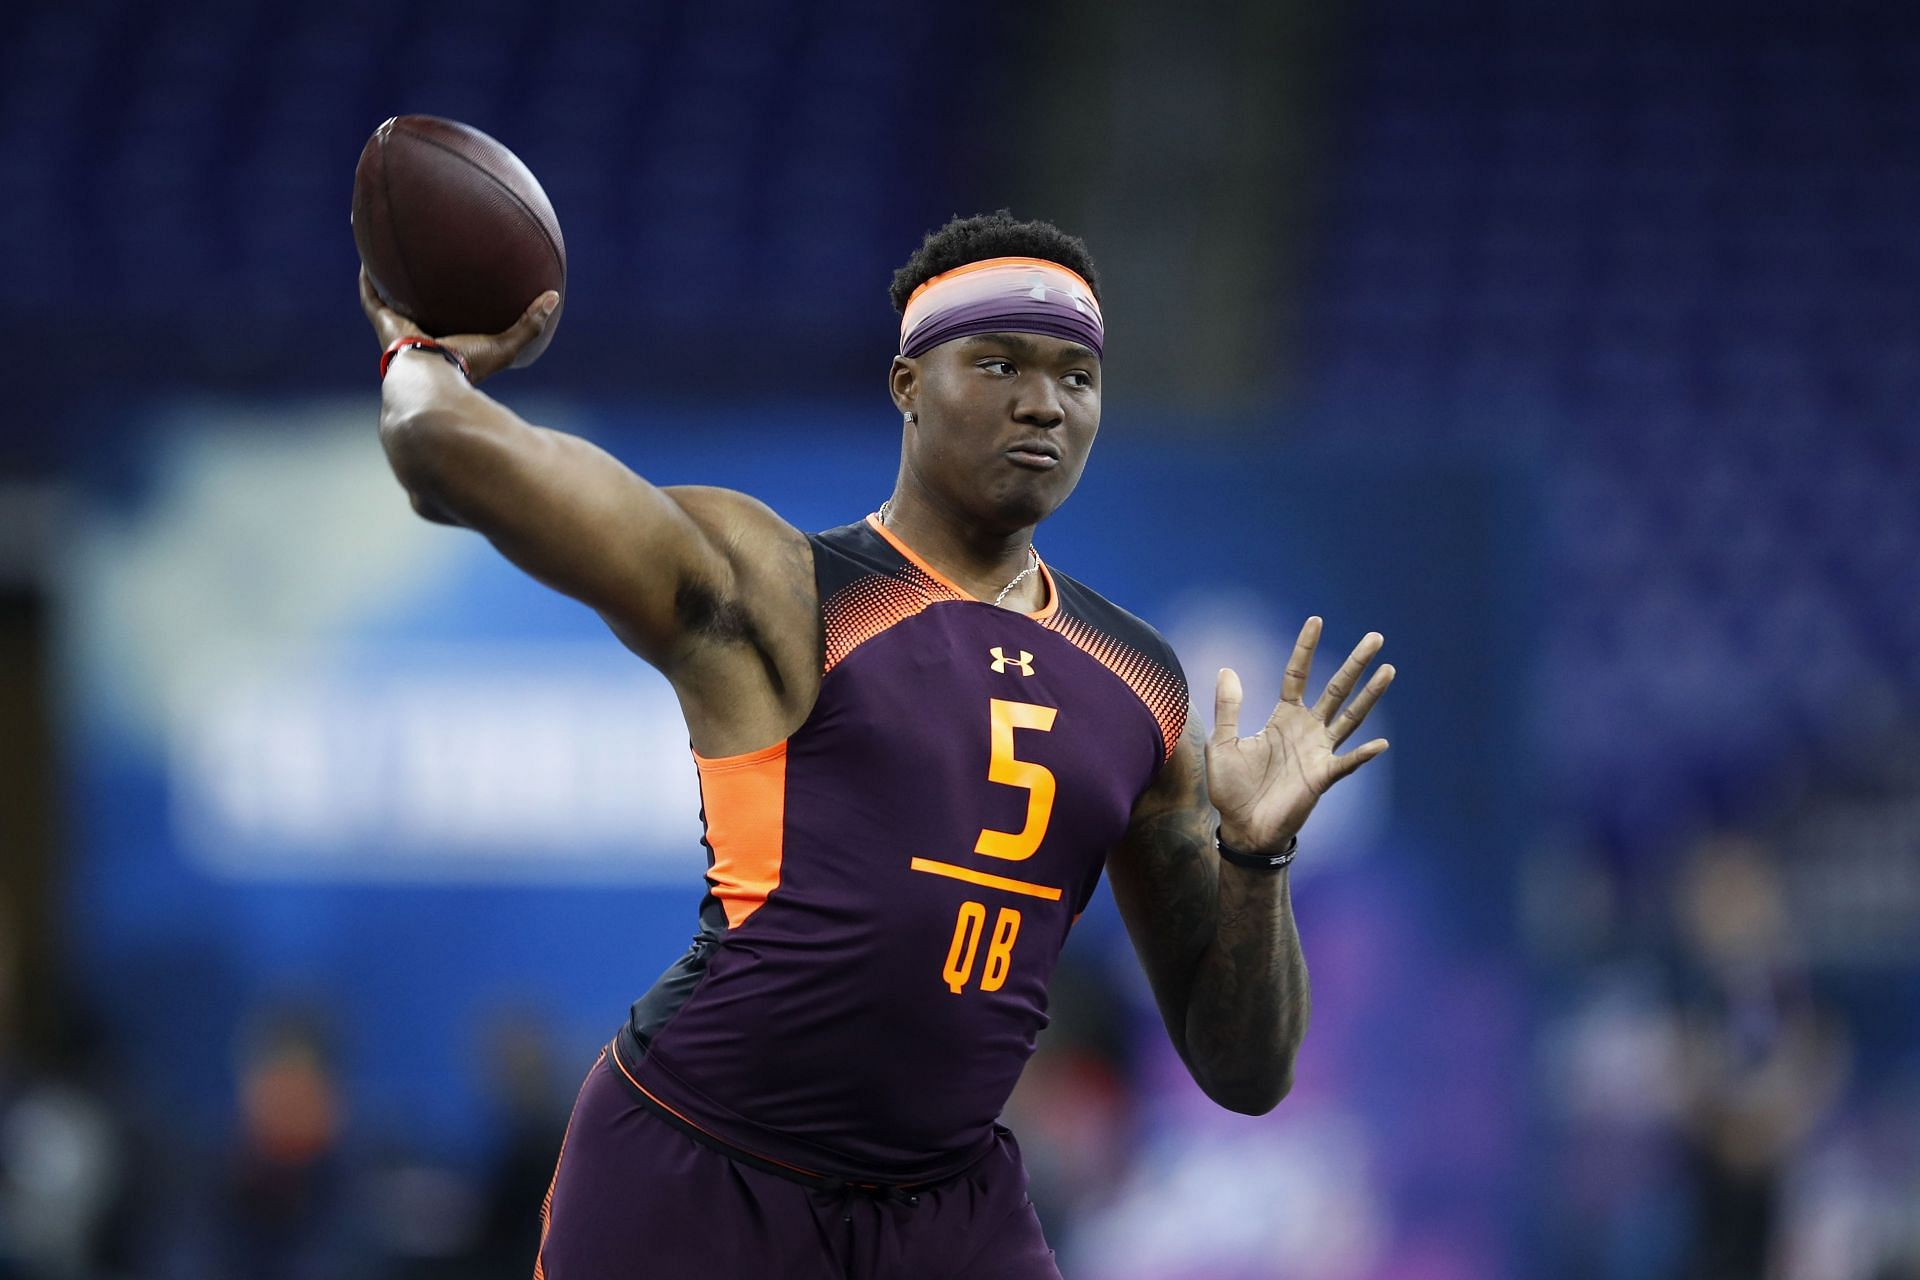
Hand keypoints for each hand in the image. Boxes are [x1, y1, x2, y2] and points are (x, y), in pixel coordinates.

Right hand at [359, 268, 558, 384]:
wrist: (433, 377)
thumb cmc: (469, 366)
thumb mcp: (506, 344)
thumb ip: (530, 323)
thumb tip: (554, 296)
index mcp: (447, 341)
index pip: (449, 317)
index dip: (454, 300)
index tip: (462, 280)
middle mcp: (421, 334)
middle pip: (418, 304)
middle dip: (418, 284)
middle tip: (424, 257)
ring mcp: (398, 328)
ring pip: (390, 297)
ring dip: (388, 275)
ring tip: (388, 247)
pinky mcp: (382, 321)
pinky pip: (371, 294)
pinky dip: (367, 276)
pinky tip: (368, 252)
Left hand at [1207, 617, 1393, 853]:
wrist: (1242, 829)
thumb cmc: (1232, 789)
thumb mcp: (1223, 743)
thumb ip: (1228, 708)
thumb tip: (1228, 669)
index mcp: (1283, 717)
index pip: (1298, 675)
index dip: (1306, 649)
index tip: (1316, 621)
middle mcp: (1307, 729)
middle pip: (1336, 689)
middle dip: (1355, 663)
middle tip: (1375, 637)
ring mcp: (1319, 752)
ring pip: (1351, 717)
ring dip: (1370, 695)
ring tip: (1388, 670)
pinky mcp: (1323, 777)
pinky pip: (1347, 762)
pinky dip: (1363, 754)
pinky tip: (1380, 743)